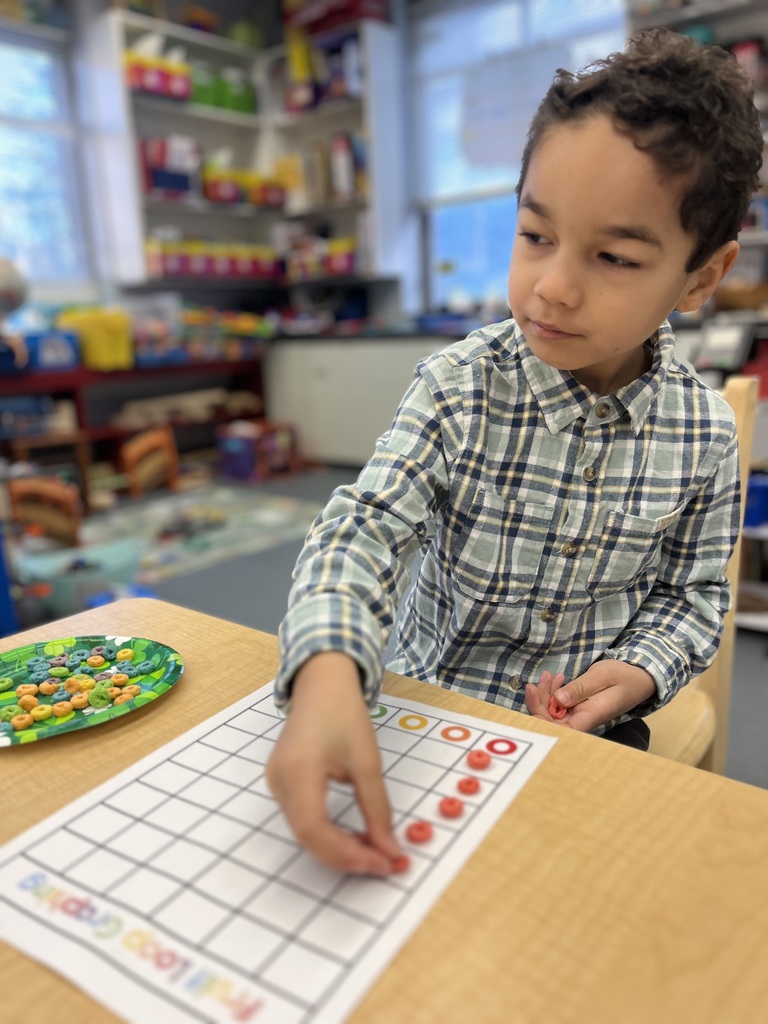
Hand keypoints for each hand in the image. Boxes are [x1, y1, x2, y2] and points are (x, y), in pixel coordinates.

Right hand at [266, 651, 402, 875]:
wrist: (321, 685)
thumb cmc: (345, 715)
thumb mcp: (368, 762)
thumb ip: (378, 810)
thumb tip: (390, 851)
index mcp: (299, 771)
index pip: (315, 830)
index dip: (348, 855)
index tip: (382, 864)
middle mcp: (279, 781)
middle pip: (308, 837)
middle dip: (346, 856)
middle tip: (383, 864)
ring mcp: (276, 784)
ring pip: (304, 832)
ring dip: (338, 848)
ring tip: (372, 852)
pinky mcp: (281, 783)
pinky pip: (302, 820)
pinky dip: (328, 834)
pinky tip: (352, 836)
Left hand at [525, 662, 655, 731]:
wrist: (638, 677)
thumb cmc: (623, 676)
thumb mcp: (601, 676)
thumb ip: (580, 688)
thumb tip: (558, 700)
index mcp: (590, 716)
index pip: (561, 729)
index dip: (542, 719)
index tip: (533, 698)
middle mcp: (582, 720)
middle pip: (551, 721)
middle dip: (539, 701)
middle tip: (539, 680)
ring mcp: (579, 715)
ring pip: (552, 712)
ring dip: (545, 694)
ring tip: (549, 675)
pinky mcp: (577, 708)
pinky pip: (559, 706)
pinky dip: (552, 692)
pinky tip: (555, 679)